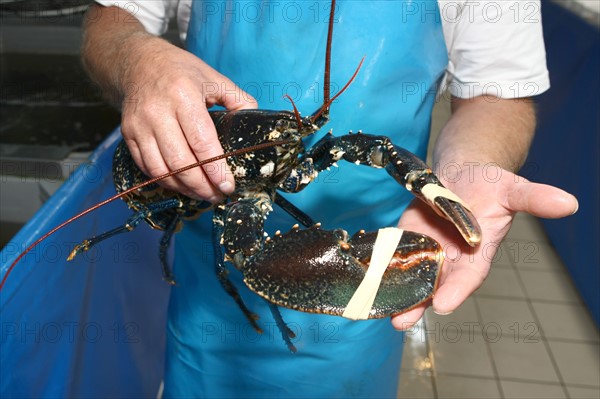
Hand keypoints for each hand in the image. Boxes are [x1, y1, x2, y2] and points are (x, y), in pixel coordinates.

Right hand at [120, 35, 257, 201]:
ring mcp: (139, 125)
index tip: (228, 185)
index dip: (215, 169)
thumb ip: (237, 99)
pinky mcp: (128, 135)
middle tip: (217, 195)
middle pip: (181, 162)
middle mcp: (157, 112)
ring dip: (184, 189)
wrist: (138, 63)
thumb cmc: (181, 71)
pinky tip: (182, 185)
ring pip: (161, 170)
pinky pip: (146, 167)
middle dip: (202, 186)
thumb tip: (256, 122)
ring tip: (203, 195)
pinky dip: (166, 181)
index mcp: (183, 95)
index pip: (201, 142)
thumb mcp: (213, 78)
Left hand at [392, 164, 577, 329]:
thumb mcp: (512, 188)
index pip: (468, 277)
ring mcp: (426, 251)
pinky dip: (380, 267)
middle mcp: (450, 259)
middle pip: (435, 286)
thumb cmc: (490, 185)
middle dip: (419, 303)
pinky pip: (392, 257)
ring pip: (410, 277)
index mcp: (477, 254)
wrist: (463, 174)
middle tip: (402, 322)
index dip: (457, 291)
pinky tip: (366, 278)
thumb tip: (568, 202)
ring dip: (396, 294)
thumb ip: (533, 199)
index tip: (445, 304)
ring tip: (380, 311)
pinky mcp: (406, 240)